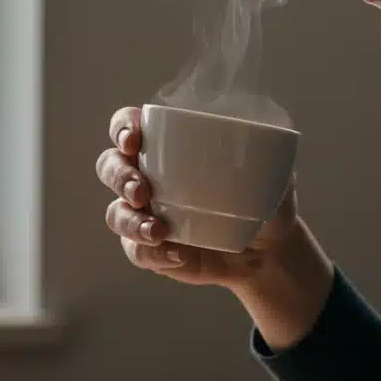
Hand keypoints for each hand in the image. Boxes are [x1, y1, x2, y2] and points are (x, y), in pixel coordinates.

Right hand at [97, 106, 300, 288]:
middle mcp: (146, 176)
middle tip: (141, 191)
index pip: (128, 126)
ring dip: (130, 221)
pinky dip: (152, 253)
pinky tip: (178, 254)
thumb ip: (264, 147)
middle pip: (109, 166)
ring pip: (115, 213)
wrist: (269, 250)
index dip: (122, 129)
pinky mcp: (150, 250)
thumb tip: (262, 130)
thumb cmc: (265, 198)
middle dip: (119, 176)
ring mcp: (144, 215)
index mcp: (166, 145)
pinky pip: (136, 251)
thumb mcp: (271, 168)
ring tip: (159, 231)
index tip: (134, 141)